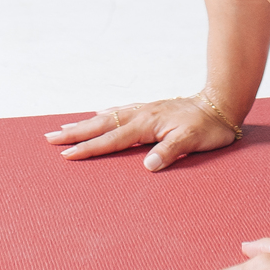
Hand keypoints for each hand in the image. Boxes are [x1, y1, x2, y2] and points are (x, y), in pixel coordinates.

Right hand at [44, 97, 237, 169]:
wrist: (221, 104)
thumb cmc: (208, 127)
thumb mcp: (193, 141)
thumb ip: (170, 152)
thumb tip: (148, 165)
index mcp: (146, 124)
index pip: (111, 139)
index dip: (88, 148)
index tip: (67, 154)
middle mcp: (140, 115)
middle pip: (101, 125)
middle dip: (75, 133)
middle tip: (49, 138)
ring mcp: (144, 111)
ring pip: (107, 117)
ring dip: (85, 123)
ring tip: (64, 128)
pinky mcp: (150, 110)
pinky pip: (119, 112)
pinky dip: (103, 116)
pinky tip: (99, 115)